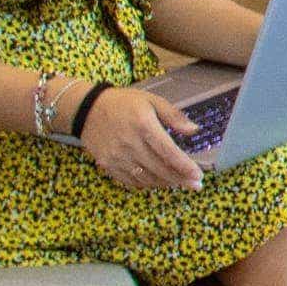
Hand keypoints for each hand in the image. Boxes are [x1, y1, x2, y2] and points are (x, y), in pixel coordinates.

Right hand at [82, 88, 203, 191]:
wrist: (88, 109)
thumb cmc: (123, 103)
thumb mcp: (151, 100)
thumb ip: (174, 115)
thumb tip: (194, 130)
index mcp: (143, 125)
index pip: (168, 152)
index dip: (185, 167)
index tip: (198, 176)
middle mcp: (129, 143)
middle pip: (160, 169)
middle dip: (181, 179)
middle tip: (195, 185)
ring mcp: (116, 156)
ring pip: (146, 178)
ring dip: (166, 183)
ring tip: (179, 182)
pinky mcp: (107, 164)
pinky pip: (131, 180)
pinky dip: (147, 183)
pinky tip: (158, 181)